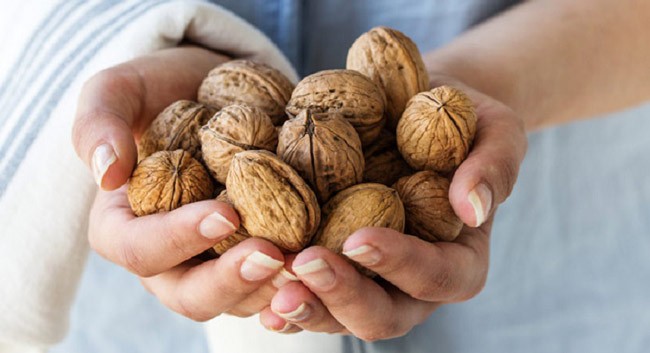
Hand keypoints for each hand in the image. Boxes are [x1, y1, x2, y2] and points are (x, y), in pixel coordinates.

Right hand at [72, 47, 286, 320]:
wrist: (214, 91)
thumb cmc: (162, 91)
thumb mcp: (120, 89)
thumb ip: (100, 121)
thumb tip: (106, 173)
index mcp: (125, 227)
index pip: (138, 248)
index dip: (177, 239)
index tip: (223, 213)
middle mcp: (170, 258)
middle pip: (190, 295)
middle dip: (230, 281)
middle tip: (272, 256)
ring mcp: (215, 263)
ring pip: (238, 301)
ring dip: (272, 292)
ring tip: (309, 268)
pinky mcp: (255, 258)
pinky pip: (274, 289)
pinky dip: (299, 288)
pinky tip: (326, 273)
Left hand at [258, 80, 526, 339]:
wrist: (418, 112)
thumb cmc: (464, 121)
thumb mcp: (496, 130)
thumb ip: (494, 166)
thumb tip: (472, 207)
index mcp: (457, 260)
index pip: (436, 277)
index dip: (401, 264)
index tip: (360, 239)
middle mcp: (411, 284)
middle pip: (381, 314)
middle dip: (342, 295)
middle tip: (303, 266)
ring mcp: (368, 279)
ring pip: (337, 315)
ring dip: (302, 305)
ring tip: (266, 283)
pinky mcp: (332, 264)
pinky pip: (306, 292)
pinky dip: (277, 292)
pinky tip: (250, 279)